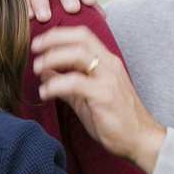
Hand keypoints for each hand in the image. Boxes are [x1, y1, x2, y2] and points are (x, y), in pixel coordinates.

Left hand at [31, 26, 165, 173]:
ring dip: (53, 57)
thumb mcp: (86, 97)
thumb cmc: (115, 119)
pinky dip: (56, 84)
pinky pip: (75, 82)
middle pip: (80, 38)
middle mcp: (109, 65)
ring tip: (37, 68)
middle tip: (34, 48)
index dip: (59, 34)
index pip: (83, 35)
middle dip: (54, 39)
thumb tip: (44, 72)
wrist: (139, 139)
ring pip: (78, 54)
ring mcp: (108, 79)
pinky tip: (45, 92)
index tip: (40, 42)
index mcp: (107, 61)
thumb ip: (66, 82)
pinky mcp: (104, 95)